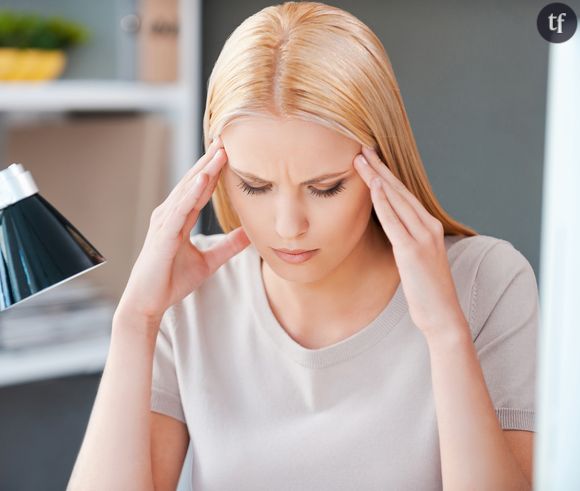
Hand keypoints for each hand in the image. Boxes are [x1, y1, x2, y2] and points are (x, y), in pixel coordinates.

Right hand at [118, 136, 250, 322]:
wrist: (149, 302)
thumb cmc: (171, 280)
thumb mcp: (209, 261)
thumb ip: (229, 246)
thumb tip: (251, 233)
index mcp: (179, 218)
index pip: (200, 188)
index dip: (214, 169)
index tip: (230, 150)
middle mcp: (169, 214)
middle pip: (194, 182)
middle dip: (210, 160)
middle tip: (227, 138)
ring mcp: (164, 222)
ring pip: (188, 190)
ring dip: (204, 169)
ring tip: (221, 150)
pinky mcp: (162, 235)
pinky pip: (179, 210)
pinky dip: (191, 193)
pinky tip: (204, 178)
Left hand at [353, 145, 466, 337]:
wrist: (442, 315)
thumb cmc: (426, 289)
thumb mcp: (417, 258)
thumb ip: (406, 239)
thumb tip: (390, 229)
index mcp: (429, 226)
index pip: (403, 195)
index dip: (386, 175)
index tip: (370, 159)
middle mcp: (428, 226)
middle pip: (399, 190)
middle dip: (379, 168)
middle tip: (361, 148)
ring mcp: (422, 237)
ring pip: (395, 200)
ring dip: (376, 178)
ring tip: (360, 160)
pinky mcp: (412, 251)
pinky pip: (394, 221)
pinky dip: (383, 202)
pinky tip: (373, 187)